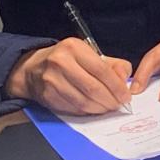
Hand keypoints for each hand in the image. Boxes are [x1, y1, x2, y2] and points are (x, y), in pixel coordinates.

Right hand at [4, 38, 131, 114]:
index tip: (126, 96)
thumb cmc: (67, 60)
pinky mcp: (47, 96)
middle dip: (110, 100)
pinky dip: (87, 112)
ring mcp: (52, 81)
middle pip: (92, 88)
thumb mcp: (89, 53)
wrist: (33, 68)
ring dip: (100, 108)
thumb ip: (112, 64)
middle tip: (119, 105)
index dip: (117, 86)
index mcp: (74, 48)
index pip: (101, 70)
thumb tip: (125, 80)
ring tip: (108, 108)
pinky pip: (73, 108)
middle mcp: (61, 62)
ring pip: (83, 101)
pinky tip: (94, 109)